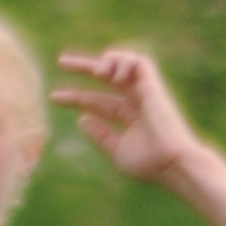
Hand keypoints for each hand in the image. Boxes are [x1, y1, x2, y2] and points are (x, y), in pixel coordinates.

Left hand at [52, 46, 205, 189]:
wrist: (171, 164)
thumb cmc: (148, 164)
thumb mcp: (116, 151)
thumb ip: (100, 135)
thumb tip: (81, 119)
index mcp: (126, 117)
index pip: (96, 101)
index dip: (75, 97)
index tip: (54, 97)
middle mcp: (134, 101)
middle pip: (106, 77)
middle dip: (84, 67)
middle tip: (61, 61)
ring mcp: (144, 93)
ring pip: (123, 63)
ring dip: (108, 61)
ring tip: (98, 73)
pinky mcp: (153, 86)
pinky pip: (139, 62)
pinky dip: (124, 62)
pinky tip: (113, 76)